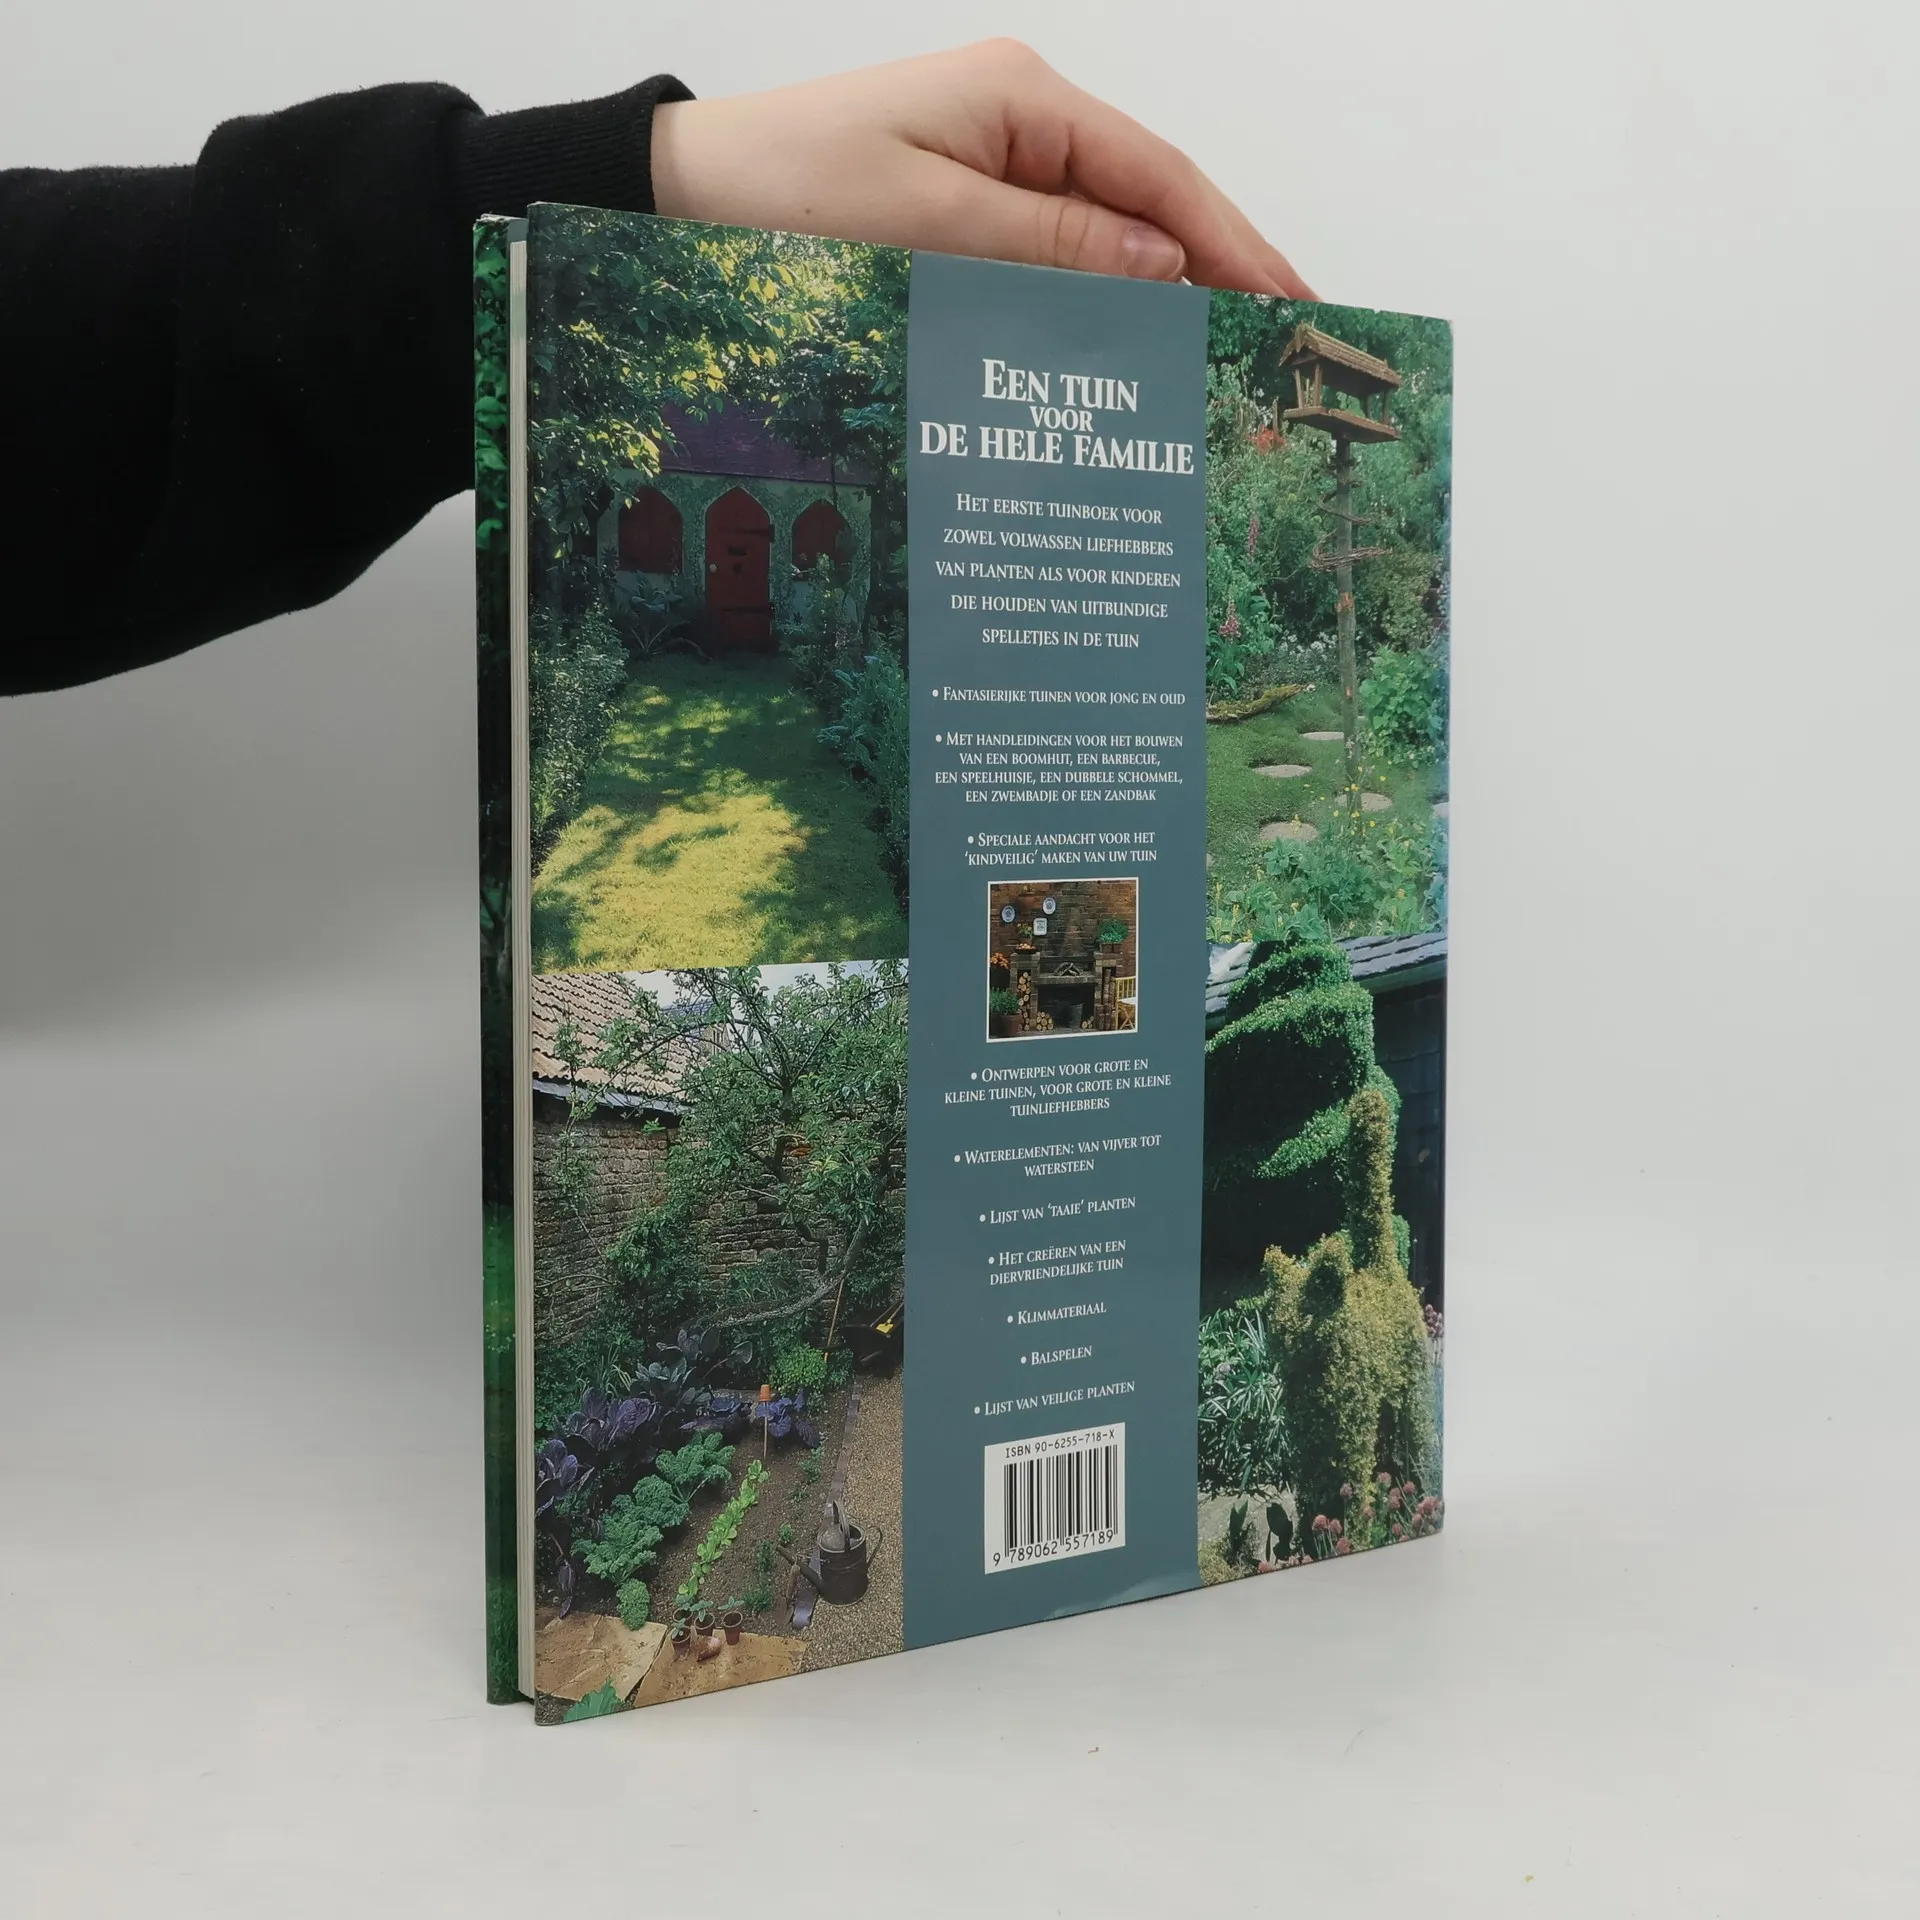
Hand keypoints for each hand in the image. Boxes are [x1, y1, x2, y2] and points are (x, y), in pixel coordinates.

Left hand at [650, 40, 1312, 297]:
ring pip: (1104, 236)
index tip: (1290, 305)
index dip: (1233, 245)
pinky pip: (1053, 254)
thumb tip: (1164, 270)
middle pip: (1146, 203)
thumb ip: (1051, 245)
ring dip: (1158, 297)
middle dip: (1215, 274)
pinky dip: (1095, 301)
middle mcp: (1021, 120)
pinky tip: (1124, 348)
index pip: (1159, 178)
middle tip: (1276, 351)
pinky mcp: (967, 204)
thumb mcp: (928, 223)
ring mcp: (995, 162)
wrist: (686, 195)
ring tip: (1217, 367)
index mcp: (1023, 100)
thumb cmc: (789, 194)